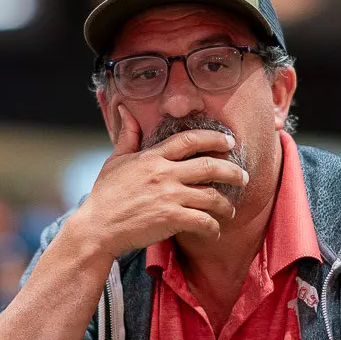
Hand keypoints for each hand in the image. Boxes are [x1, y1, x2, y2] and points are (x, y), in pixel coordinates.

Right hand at [72, 106, 248, 260]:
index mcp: (152, 157)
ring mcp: (168, 197)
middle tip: (243, 176)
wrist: (97, 227)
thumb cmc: (105, 196)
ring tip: (230, 210)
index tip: (229, 141)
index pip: (190, 140)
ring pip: (211, 196)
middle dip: (232, 170)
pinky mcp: (170, 219)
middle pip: (209, 166)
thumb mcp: (115, 161)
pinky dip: (213, 227)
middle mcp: (164, 174)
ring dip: (226, 205)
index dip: (214, 138)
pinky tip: (214, 230)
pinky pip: (203, 221)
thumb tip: (124, 109)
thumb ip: (127, 136)